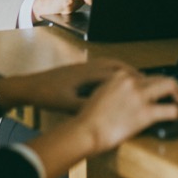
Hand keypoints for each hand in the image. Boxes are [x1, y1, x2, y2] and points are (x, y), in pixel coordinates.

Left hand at [2, 59, 134, 113]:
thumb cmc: (47, 95)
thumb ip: (85, 108)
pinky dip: (114, 70)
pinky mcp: (80, 69)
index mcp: (87, 73)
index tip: (146, 84)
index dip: (132, 78)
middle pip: (116, 65)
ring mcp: (84, 66)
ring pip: (110, 64)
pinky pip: (103, 66)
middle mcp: (88, 66)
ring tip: (136, 79)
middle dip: (132, 72)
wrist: (30, 85)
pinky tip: (115, 80)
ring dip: (124, 69)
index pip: (116, 73)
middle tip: (147, 81)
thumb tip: (104, 113)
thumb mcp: (67, 105)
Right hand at [74, 69, 177, 151]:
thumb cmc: (89, 118)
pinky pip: (171, 109)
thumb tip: (125, 93)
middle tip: (176, 93)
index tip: (157, 90)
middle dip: (172, 84)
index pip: (145, 75)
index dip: (153, 83)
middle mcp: (132, 82)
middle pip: (160, 77)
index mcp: (120, 76)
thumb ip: (114, 89)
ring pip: (170, 85)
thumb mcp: (100, 93)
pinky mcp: (146, 113)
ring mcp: (140, 96)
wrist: (86, 130)